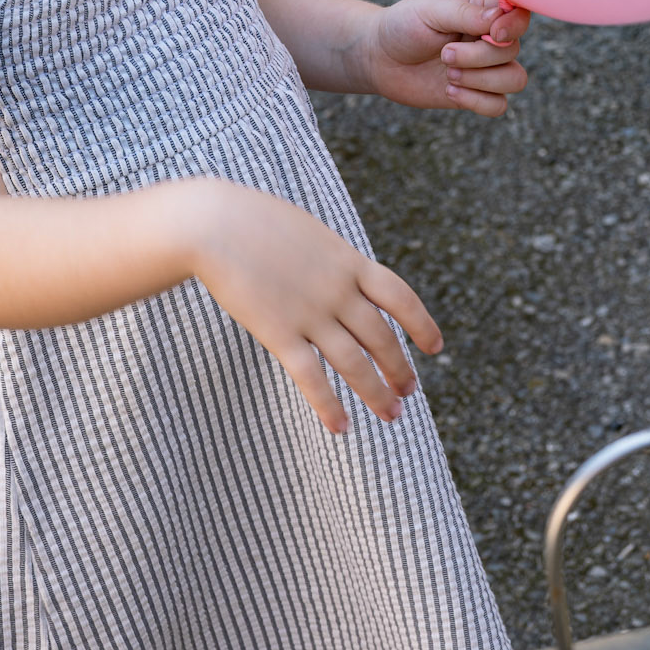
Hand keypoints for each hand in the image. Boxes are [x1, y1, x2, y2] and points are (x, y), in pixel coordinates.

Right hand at [188, 179, 440, 433]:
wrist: (214, 222)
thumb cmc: (255, 221)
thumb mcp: (309, 233)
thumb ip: (332, 260)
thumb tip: (346, 276)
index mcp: (349, 261)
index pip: (400, 297)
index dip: (422, 324)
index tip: (435, 347)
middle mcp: (338, 290)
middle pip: (382, 338)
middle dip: (399, 369)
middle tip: (408, 392)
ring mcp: (310, 313)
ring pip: (355, 364)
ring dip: (376, 393)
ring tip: (391, 415)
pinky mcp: (279, 333)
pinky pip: (312, 378)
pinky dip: (329, 406)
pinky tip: (341, 428)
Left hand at [359, 0, 531, 117]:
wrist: (378, 57)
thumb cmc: (403, 25)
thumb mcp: (430, 11)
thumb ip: (466, 13)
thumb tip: (501, 16)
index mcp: (483, 11)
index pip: (519, 15)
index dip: (513, 27)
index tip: (492, 34)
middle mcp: (489, 39)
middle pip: (513, 51)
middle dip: (478, 57)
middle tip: (444, 54)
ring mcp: (484, 69)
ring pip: (515, 80)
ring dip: (481, 80)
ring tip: (449, 74)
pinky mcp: (474, 94)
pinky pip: (498, 106)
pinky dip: (476, 101)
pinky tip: (450, 91)